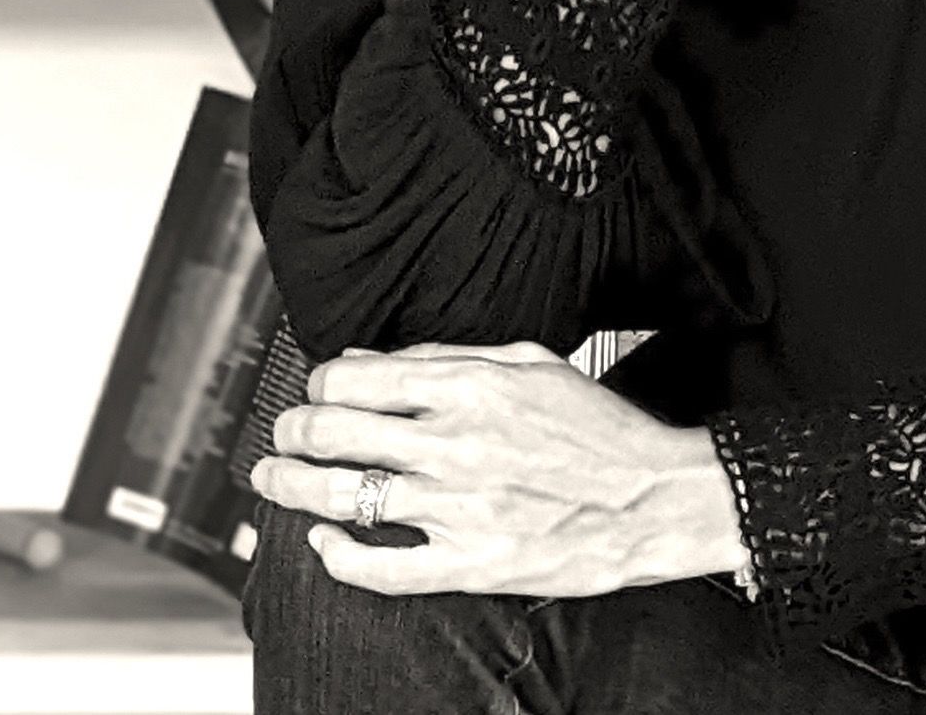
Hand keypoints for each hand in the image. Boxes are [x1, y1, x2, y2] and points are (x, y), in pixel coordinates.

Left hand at [249, 341, 748, 599]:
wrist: (652, 497)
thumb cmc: (597, 428)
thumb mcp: (530, 363)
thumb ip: (447, 357)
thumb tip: (372, 361)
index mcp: (470, 387)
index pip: (357, 378)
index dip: (320, 383)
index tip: (316, 389)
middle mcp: (455, 444)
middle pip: (336, 433)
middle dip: (292, 432)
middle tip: (281, 434)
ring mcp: (458, 508)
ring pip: (345, 497)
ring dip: (293, 488)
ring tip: (274, 481)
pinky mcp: (470, 564)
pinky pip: (383, 568)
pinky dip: (340, 555)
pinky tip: (323, 542)